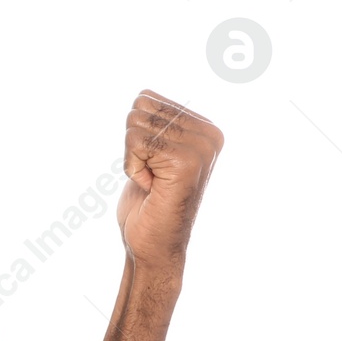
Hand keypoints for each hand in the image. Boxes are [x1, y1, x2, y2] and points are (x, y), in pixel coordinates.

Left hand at [116, 89, 222, 277]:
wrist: (153, 246)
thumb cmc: (148, 203)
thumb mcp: (153, 153)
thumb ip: (156, 122)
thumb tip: (143, 95)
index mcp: (206, 129)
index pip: (147, 99)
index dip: (136, 135)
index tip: (154, 165)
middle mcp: (210, 135)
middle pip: (140, 108)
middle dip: (133, 145)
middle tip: (152, 175)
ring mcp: (200, 147)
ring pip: (135, 123)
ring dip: (132, 157)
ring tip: (152, 182)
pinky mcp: (185, 160)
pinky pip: (134, 141)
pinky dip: (132, 166)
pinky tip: (150, 188)